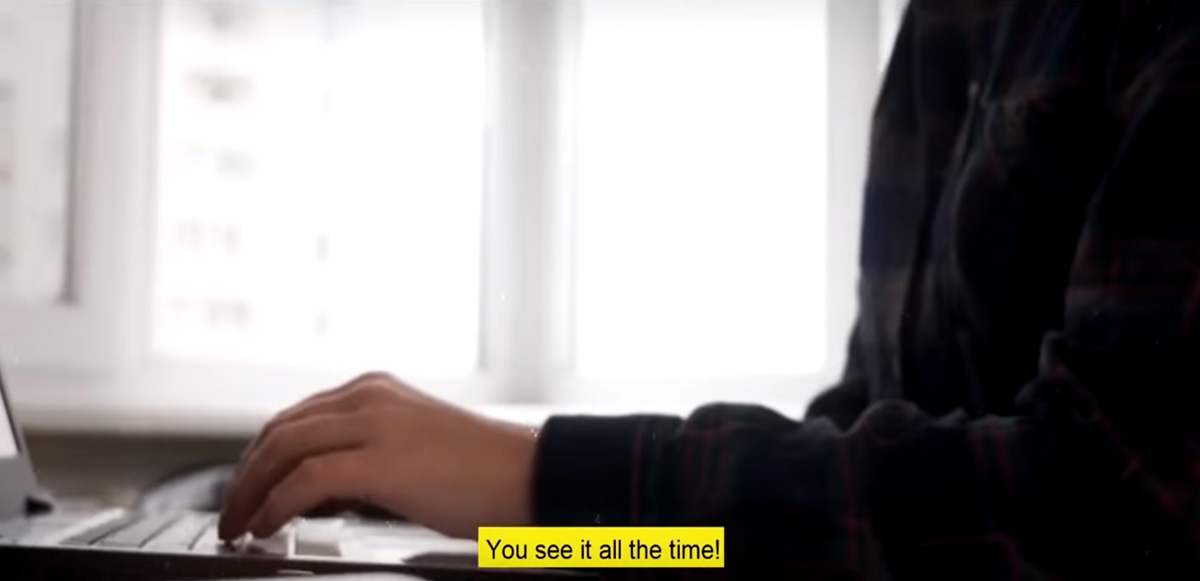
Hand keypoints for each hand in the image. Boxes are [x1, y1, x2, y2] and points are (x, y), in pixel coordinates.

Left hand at [217, 372, 536, 540]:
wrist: (530, 475)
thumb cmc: (483, 472)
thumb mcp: (411, 450)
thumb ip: (361, 460)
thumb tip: (314, 493)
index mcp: (376, 390)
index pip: (295, 418)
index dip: (260, 456)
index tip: (247, 488)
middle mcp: (369, 397)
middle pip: (280, 429)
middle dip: (245, 474)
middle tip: (232, 511)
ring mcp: (375, 424)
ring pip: (283, 447)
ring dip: (251, 490)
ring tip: (241, 524)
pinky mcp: (382, 460)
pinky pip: (306, 480)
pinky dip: (276, 504)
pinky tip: (269, 525)